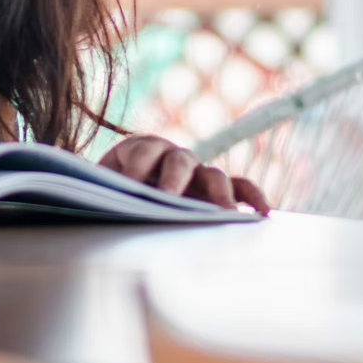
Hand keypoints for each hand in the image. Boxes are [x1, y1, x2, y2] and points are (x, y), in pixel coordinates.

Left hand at [98, 134, 268, 214]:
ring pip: (215, 175)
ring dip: (220, 193)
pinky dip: (252, 196)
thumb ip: (103, 190)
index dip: (136, 165)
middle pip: (180, 161)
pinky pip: (240, 187)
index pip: (142, 151)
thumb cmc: (110, 191)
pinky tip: (263, 213)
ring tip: (225, 213)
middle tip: (168, 197)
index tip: (129, 184)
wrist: (119, 191)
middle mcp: (173, 156)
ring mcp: (198, 172)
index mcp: (140, 148)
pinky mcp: (215, 188)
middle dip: (174, 179)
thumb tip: (99, 202)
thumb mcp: (101, 188)